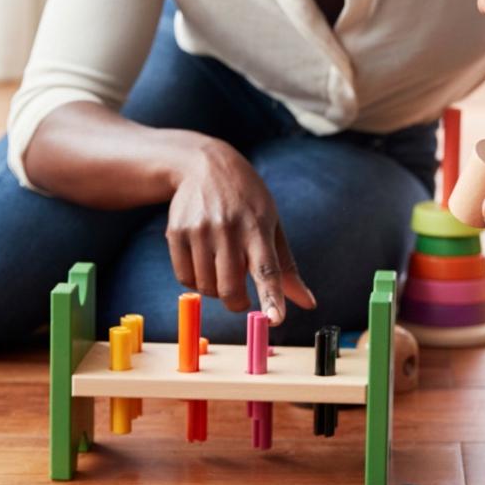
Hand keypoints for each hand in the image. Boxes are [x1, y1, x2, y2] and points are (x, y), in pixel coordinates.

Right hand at [164, 138, 315, 325]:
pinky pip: (185, 278)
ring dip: (215, 289)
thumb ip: (287, 267)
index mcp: (258, 227)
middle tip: (241, 297)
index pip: (267, 268)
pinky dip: (195, 280)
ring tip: (221, 266)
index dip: (271, 296)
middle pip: (230, 288)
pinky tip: (203, 261)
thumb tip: (308, 303)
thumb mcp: (272, 224)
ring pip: (206, 287)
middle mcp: (228, 228)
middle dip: (237, 302)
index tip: (275, 319)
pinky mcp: (176, 232)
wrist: (205, 165)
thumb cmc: (247, 200)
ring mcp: (200, 230)